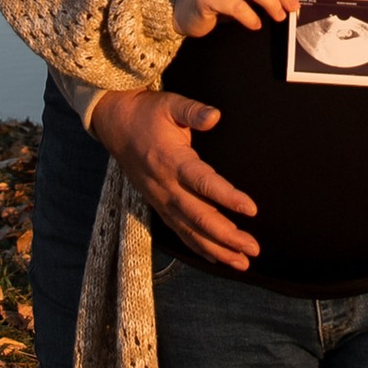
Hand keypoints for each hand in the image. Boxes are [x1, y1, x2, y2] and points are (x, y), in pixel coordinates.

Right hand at [87, 87, 260, 269]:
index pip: (203, 183)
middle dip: (227, 236)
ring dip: (216, 249)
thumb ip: (194, 111)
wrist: (114, 124)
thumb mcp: (170, 104)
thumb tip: (215, 116)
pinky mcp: (158, 205)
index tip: (251, 209)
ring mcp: (160, 199)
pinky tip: (217, 258)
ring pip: (189, 231)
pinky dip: (198, 247)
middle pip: (199, 217)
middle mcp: (165, 186)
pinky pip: (179, 231)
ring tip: (242, 263)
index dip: (227, 197)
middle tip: (253, 249)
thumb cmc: (147, 113)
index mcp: (172, 160)